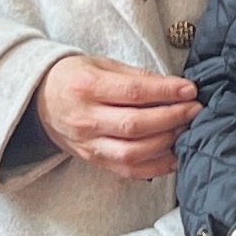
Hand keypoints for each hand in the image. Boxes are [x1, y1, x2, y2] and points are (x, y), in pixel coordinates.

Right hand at [33, 55, 198, 181]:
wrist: (41, 100)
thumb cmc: (76, 77)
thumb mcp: (102, 64)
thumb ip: (136, 76)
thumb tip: (174, 86)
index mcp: (87, 87)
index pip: (132, 93)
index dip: (165, 92)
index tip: (189, 89)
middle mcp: (85, 119)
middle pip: (135, 125)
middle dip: (172, 118)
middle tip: (194, 110)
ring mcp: (88, 144)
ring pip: (132, 152)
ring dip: (166, 142)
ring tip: (185, 129)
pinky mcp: (93, 160)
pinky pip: (127, 170)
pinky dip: (154, 166)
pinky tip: (173, 155)